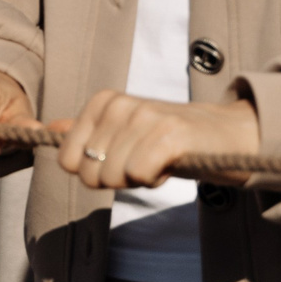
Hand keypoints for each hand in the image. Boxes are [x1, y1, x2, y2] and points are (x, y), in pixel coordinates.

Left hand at [61, 91, 259, 191]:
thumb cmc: (172, 139)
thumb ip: (88, 131)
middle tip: (145, 161)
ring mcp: (144, 117)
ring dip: (138, 180)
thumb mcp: (125, 132)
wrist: (229, 134)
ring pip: (112, 175)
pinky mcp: (168, 135)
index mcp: (103, 102)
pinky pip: (138, 174)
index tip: (123, 158)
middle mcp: (119, 104)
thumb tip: (51, 129)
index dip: (95, 172)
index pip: (67, 159)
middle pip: (88, 172)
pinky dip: (154, 180)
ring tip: (159, 160)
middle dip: (116, 179)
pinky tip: (170, 164)